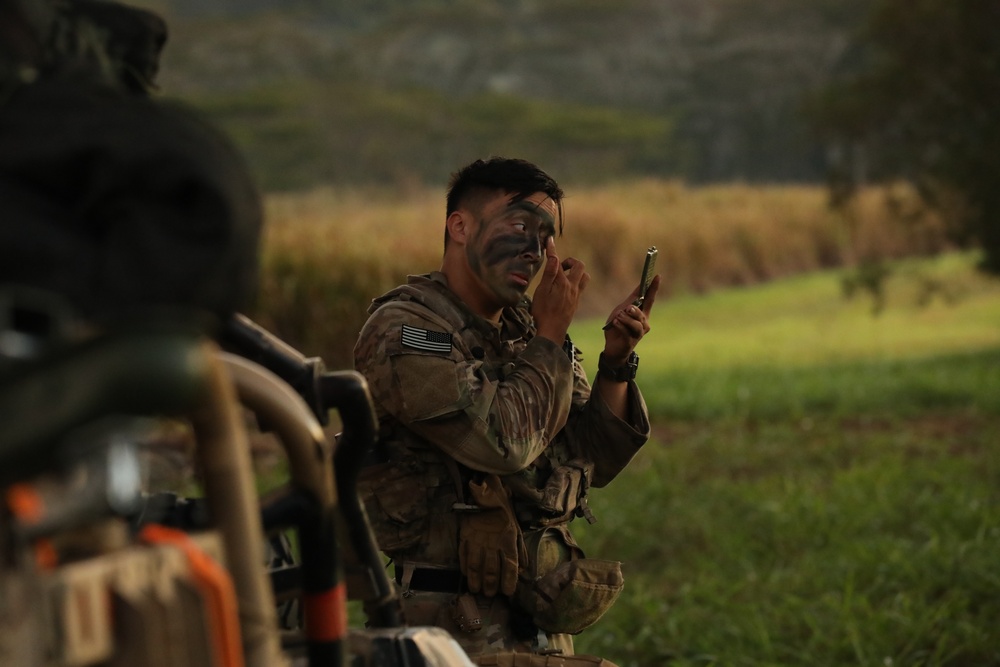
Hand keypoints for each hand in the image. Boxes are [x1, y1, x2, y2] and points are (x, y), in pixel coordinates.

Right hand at [458, 475, 526, 596]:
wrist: (487, 495)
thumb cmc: (504, 514)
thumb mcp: (517, 530)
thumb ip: (520, 551)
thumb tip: (523, 569)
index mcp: (508, 543)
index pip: (509, 568)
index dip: (508, 582)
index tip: (507, 592)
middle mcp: (493, 545)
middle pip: (491, 571)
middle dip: (490, 586)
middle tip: (489, 595)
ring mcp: (477, 542)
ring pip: (475, 567)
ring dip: (476, 581)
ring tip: (476, 590)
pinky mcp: (465, 538)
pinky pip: (464, 556)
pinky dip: (465, 568)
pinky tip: (466, 575)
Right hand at [531, 238, 588, 343]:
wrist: (552, 331)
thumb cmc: (543, 312)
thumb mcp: (542, 292)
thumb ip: (549, 274)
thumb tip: (554, 257)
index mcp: (562, 282)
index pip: (558, 262)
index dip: (552, 251)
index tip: (549, 241)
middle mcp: (572, 287)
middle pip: (579, 267)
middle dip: (570, 262)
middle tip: (560, 266)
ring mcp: (576, 295)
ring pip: (584, 277)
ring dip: (576, 272)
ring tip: (564, 276)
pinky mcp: (576, 303)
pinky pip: (581, 287)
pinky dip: (575, 283)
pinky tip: (565, 289)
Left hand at [602, 274, 659, 362]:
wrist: (612, 347)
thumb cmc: (618, 327)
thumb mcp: (622, 310)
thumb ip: (632, 299)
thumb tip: (641, 285)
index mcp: (642, 314)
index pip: (650, 299)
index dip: (653, 288)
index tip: (657, 276)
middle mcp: (643, 324)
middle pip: (642, 313)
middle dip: (634, 310)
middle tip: (627, 308)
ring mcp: (638, 334)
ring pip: (635, 323)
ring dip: (625, 319)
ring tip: (618, 317)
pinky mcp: (631, 342)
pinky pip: (627, 332)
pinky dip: (620, 326)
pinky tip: (615, 323)